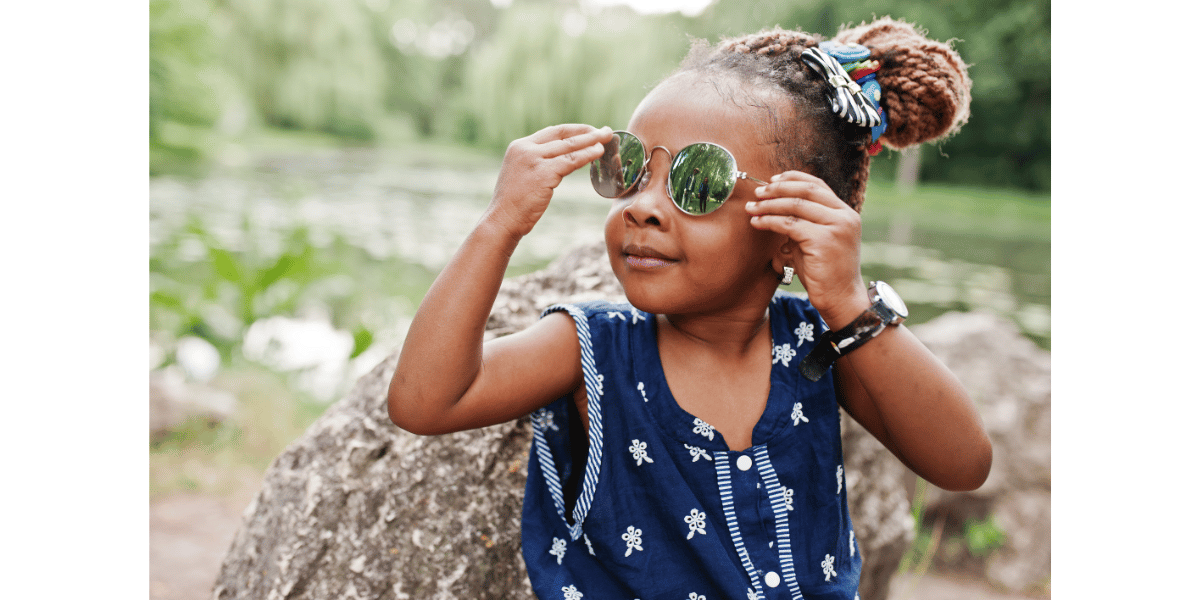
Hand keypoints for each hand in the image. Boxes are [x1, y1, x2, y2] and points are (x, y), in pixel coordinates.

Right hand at [486, 124, 611, 239]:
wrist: (503, 219)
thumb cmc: (514, 203)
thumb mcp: (522, 174)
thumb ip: (537, 163)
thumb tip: (561, 159)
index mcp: (519, 146)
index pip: (552, 132)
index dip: (574, 130)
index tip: (590, 131)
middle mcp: (525, 148)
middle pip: (563, 135)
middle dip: (587, 132)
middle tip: (605, 131)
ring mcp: (534, 160)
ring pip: (570, 146)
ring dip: (591, 142)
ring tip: (607, 140)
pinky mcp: (543, 173)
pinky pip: (571, 161)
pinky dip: (587, 156)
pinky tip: (598, 153)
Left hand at [745, 170, 868, 328]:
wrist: (841, 298)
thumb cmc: (825, 272)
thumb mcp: (817, 240)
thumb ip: (804, 222)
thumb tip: (775, 207)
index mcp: (845, 212)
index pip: (817, 185)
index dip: (792, 179)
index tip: (772, 180)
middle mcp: (844, 216)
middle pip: (805, 190)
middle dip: (778, 189)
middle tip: (757, 192)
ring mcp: (836, 227)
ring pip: (795, 205)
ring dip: (769, 205)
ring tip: (751, 207)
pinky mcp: (823, 240)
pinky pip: (789, 225)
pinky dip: (769, 221)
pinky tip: (757, 223)